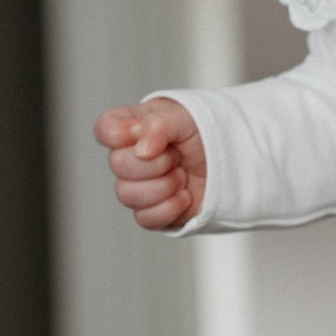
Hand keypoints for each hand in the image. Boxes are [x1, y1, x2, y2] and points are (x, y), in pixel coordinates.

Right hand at [94, 99, 205, 232]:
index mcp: (131, 127)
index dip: (121, 134)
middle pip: (117, 165)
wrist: (230, 162)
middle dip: (155, 162)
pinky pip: (145, 218)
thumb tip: (142, 149)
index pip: (105, 130)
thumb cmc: (204, 135)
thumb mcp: (183, 117)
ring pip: (127, 195)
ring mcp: (139, 187)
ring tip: (181, 175)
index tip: (143, 131)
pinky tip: (183, 194)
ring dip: (163, 185)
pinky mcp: (151, 212)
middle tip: (176, 156)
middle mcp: (130, 157)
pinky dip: (170, 207)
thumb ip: (158, 125)